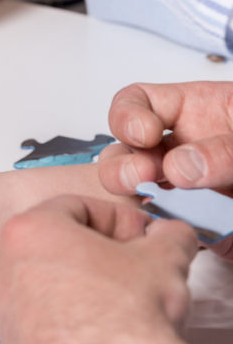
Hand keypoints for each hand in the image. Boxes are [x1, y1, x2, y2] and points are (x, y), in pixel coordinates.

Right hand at [99, 81, 232, 258]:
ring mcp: (186, 192)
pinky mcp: (199, 229)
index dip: (128, 116)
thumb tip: (179, 168)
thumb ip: (226, 149)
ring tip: (162, 207)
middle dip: (122, 168)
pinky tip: (175, 236)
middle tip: (144, 178)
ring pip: (133, 199)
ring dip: (136, 203)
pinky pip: (161, 235)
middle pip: (122, 156)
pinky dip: (160, 239)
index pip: (138, 104)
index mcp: (197, 114)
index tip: (146, 134)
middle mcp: (181, 152)